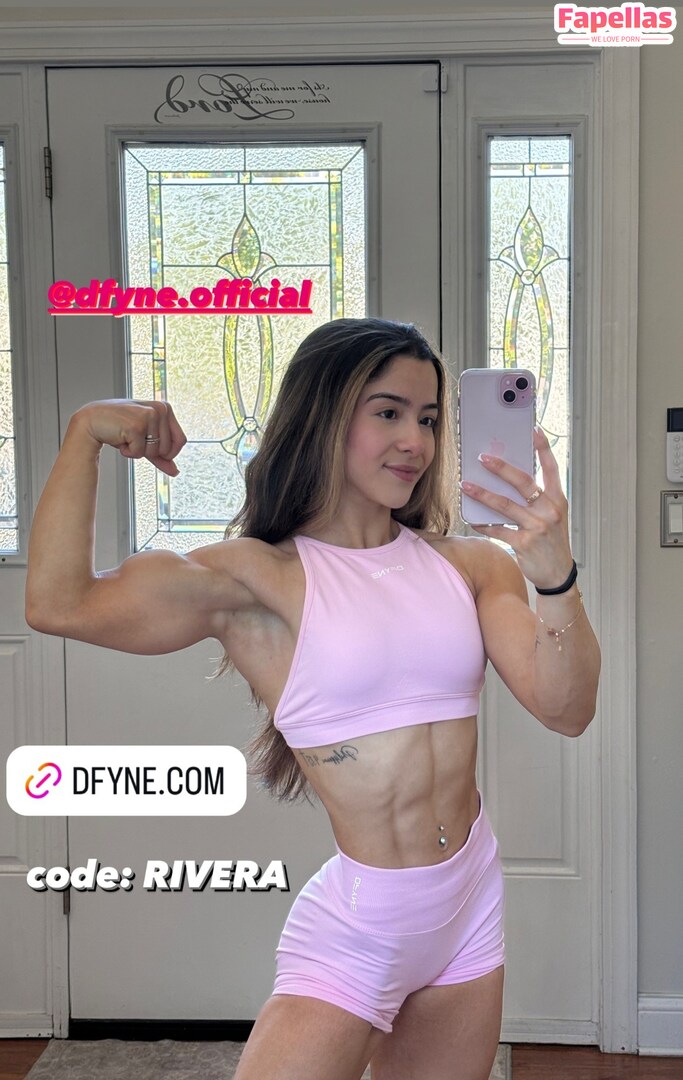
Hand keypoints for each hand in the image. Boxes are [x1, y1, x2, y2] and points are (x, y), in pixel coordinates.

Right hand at [71, 399, 186, 477]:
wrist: (92, 421)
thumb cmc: (118, 426)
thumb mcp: (144, 438)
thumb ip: (161, 454)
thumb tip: (175, 471)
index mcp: (165, 408)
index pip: (181, 440)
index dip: (168, 452)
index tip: (152, 448)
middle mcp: (159, 409)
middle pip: (167, 450)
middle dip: (149, 451)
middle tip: (134, 437)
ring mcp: (148, 416)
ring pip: (154, 452)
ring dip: (138, 451)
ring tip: (126, 436)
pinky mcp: (136, 426)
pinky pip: (139, 453)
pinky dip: (128, 452)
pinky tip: (119, 438)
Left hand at [460, 426, 573, 590]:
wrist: (558, 574)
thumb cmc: (552, 541)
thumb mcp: (553, 516)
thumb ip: (537, 499)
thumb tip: (509, 479)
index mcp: (558, 499)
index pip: (552, 468)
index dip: (543, 448)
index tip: (533, 430)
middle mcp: (549, 510)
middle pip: (523, 482)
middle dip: (501, 468)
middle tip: (483, 457)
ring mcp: (537, 527)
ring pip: (505, 505)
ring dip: (482, 494)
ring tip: (466, 485)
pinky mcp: (524, 543)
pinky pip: (497, 530)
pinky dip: (483, 524)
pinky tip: (471, 518)